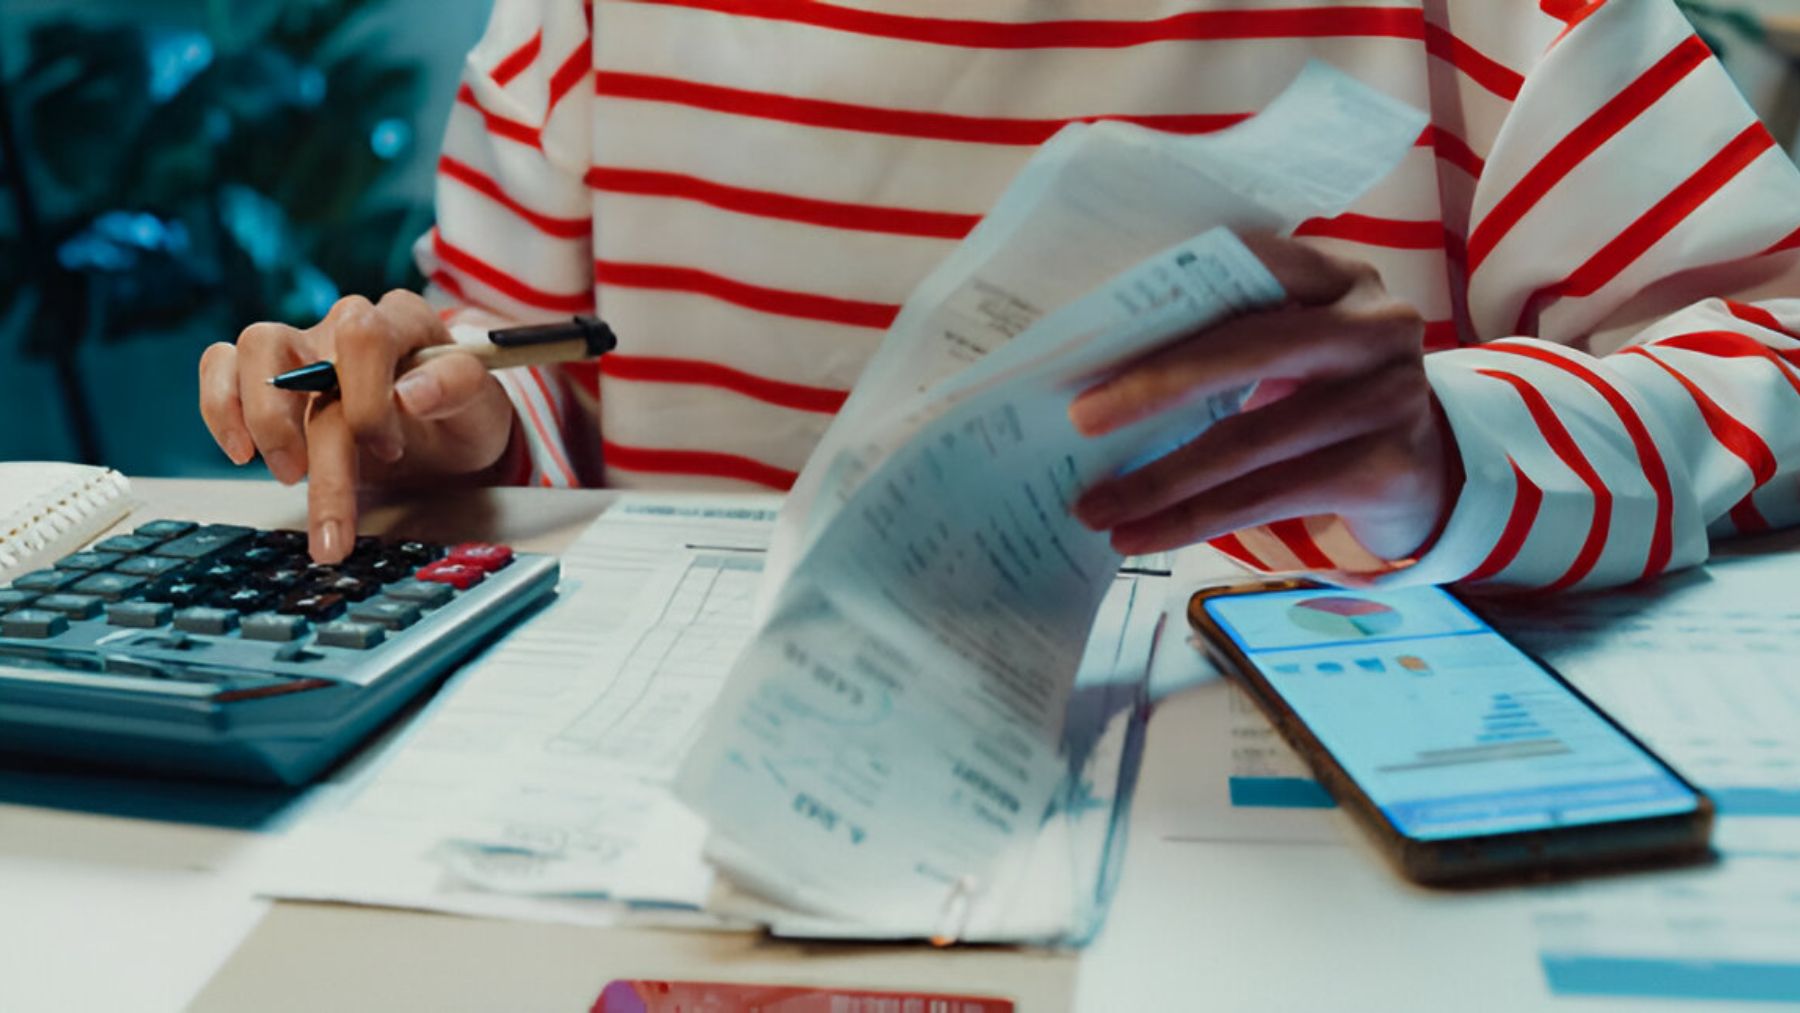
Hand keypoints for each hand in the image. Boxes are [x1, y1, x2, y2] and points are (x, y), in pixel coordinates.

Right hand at [199, 291, 517, 562]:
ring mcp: (305, 344)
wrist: (444, 434)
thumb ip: (457, 386)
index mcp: (403, 320)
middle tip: (334, 509)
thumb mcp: (481, 406)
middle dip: (318, 447)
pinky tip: (240, 450)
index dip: (369, 401)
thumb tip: (412, 394)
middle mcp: (347, 324)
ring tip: (290, 476)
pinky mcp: (269, 371)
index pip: (366, 336)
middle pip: (309, 360)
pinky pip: (221, 363)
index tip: (389, 451)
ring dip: (266, 422)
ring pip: (256, 350)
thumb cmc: (459, 415)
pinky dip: (220, 406)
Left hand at [1069, 232, 1456, 562]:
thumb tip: (1096, 371)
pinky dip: (1193, 521)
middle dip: (1153, 387)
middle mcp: (1378, 326)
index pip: (1250, 264)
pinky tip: (1142, 536)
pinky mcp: (1387, 468)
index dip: (1173, 294)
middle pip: (1248, 350)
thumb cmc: (1324, 395)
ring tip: (1095, 508)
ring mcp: (1392, 397)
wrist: (1425, 469)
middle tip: (1079, 419)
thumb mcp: (1293, 346)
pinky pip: (1268, 497)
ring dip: (1158, 480)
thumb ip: (1226, 334)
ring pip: (1249, 440)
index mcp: (1340, 276)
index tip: (1096, 330)